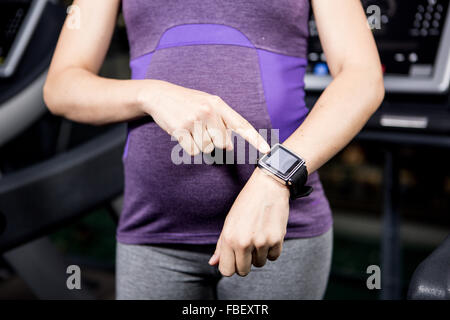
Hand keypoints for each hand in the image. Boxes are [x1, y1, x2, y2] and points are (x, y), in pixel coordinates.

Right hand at [139, 80, 269, 154]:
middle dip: (214, 142)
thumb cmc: (187, 102)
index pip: (241, 124)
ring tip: (190, 130)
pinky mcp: (181, 129)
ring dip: (199, 144)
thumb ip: (221, 123)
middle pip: (223, 143)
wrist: (159, 95)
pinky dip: (188, 147)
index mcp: (219, 104)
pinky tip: (183, 134)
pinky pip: (193, 151)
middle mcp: (209, 111)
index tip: (268, 151)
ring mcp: (194, 120)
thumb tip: (229, 147)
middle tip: (202, 130)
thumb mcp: (207, 105)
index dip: (256, 139)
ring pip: (207, 148)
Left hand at [208, 168, 289, 275]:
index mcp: (229, 237)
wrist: (268, 187)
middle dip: (245, 263)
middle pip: (243, 271)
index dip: (230, 266)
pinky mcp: (277, 239)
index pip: (226, 271)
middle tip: (247, 248)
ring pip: (260, 263)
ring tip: (258, 235)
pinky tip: (268, 234)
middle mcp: (244, 242)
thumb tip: (213, 263)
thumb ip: (221, 245)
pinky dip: (272, 250)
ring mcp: (261, 242)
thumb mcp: (229, 222)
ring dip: (259, 254)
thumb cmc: (246, 204)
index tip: (234, 259)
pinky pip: (273, 257)